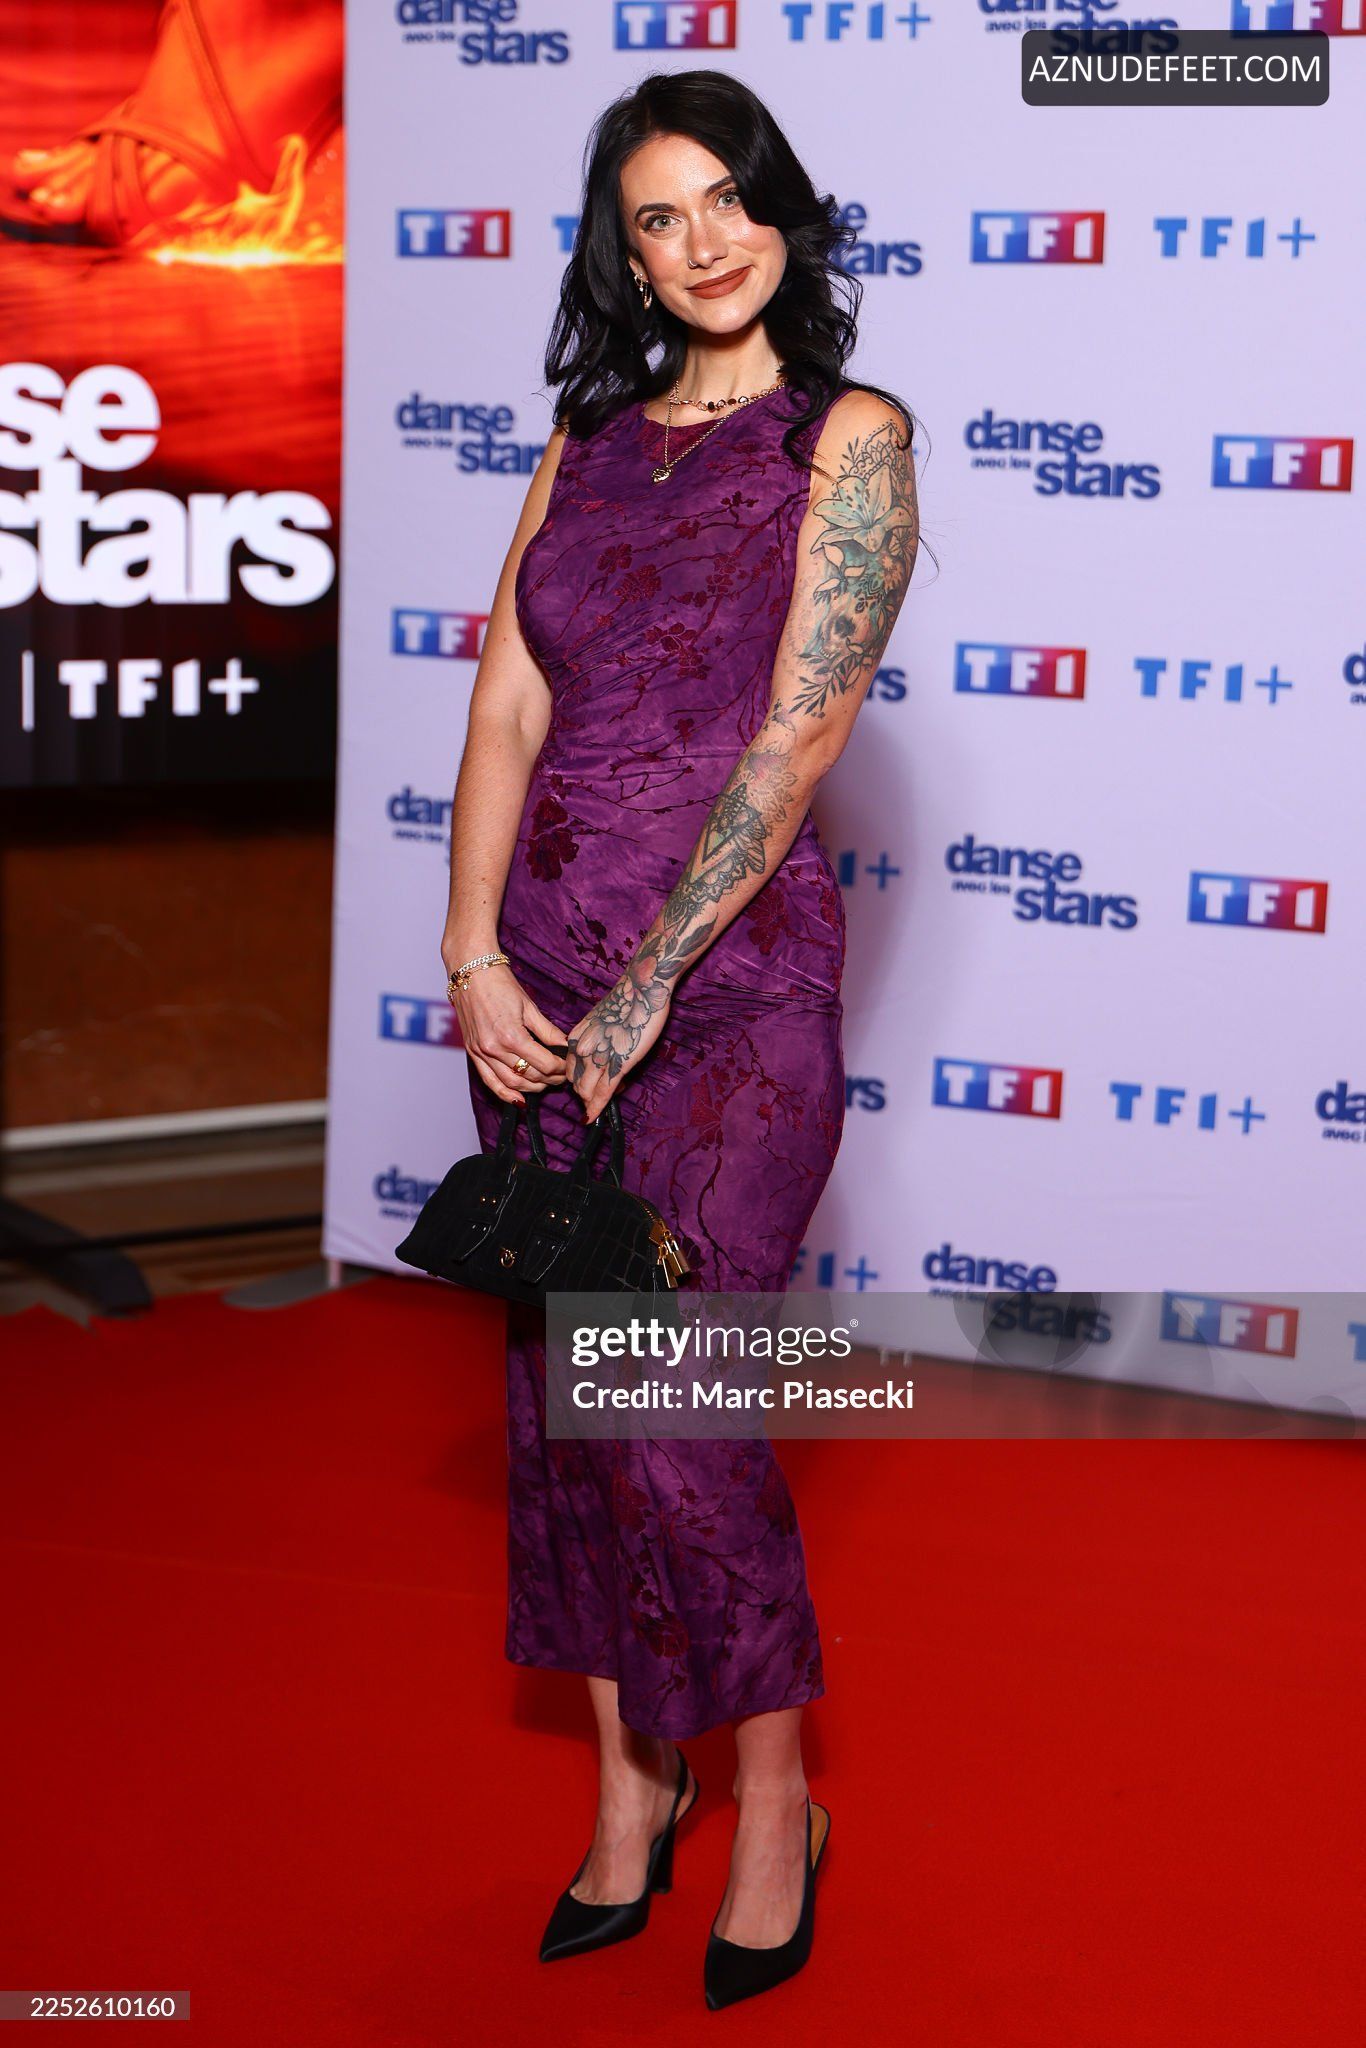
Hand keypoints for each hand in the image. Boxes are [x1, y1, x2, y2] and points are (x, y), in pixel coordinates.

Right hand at [444, 955, 567, 1104]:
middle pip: (529, 1076)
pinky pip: (488, 1080)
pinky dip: (504, 1093)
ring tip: (545, 1084)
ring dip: (531, 1088)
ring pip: (510, 1082)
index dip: (560, 1068)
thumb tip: (565, 1046)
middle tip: (561, 1077)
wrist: (470, 972)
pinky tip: (517, 1099)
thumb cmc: (500, 984)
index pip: (544, 1063)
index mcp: (511, 1036)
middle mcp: (494, 1048)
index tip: (568, 1066)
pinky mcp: (472, 1053)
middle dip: (549, 1080)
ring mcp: (481, 1052)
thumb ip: (548, 1031)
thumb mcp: (529, 1007)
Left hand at [565, 967, 671, 1121]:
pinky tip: (593, 1118)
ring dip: (594, 1100)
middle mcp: (582, 1048)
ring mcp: (598, 1057)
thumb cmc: (627, 1000)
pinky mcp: (616, 1064)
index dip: (580, 1079)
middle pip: (575, 1083)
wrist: (642, 988)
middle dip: (587, 1092)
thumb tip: (599, 1055)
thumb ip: (594, 1040)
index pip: (569, 1069)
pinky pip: (603, 1092)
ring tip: (608, 1096)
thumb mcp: (600, 1020)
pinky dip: (597, 1108)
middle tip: (605, 1091)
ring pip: (587, 1090)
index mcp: (575, 1037)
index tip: (593, 1081)